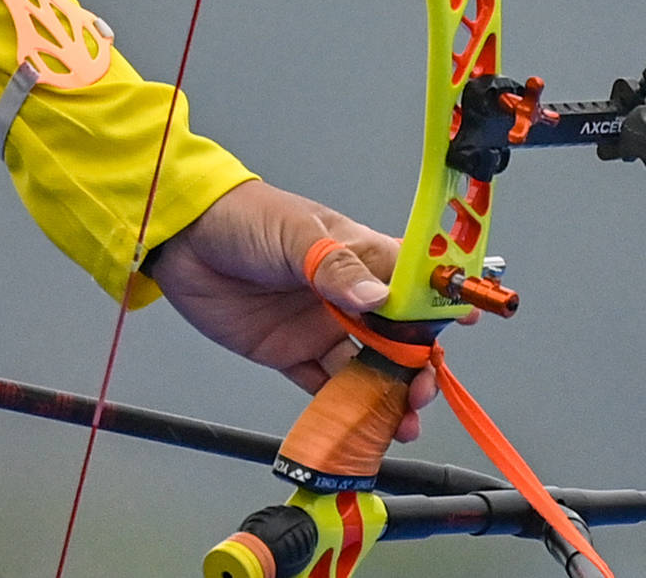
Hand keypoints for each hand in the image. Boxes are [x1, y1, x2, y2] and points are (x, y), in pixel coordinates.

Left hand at [148, 180, 434, 439]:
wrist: (181, 242)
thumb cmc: (243, 218)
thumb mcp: (293, 236)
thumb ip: (334, 268)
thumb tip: (376, 297)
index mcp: (356, 255)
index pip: (410, 281)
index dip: (438, 303)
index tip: (463, 323)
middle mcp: (345, 295)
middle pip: (397, 336)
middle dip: (418, 365)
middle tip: (422, 389)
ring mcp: (320, 326)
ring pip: (367, 368)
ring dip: (389, 396)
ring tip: (404, 421)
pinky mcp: (290, 353)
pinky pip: (325, 387)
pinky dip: (345, 409)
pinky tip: (362, 427)